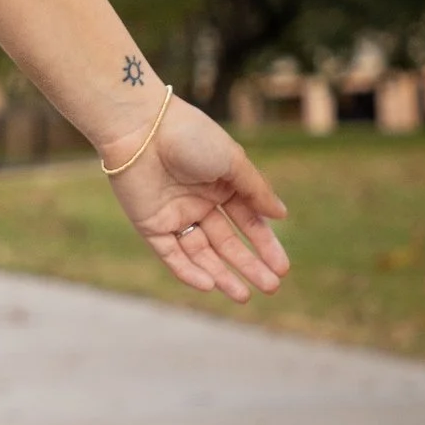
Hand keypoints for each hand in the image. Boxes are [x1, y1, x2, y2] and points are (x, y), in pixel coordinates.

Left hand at [105, 96, 288, 301]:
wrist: (142, 128)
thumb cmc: (190, 137)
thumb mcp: (233, 162)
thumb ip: (256, 191)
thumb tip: (281, 215)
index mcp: (221, 185)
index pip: (248, 222)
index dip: (265, 244)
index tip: (282, 267)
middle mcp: (199, 202)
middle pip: (227, 242)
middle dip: (249, 265)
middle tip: (271, 288)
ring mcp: (174, 215)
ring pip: (201, 253)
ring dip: (222, 275)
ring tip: (244, 296)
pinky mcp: (150, 225)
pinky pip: (171, 254)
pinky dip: (189, 270)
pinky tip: (210, 285)